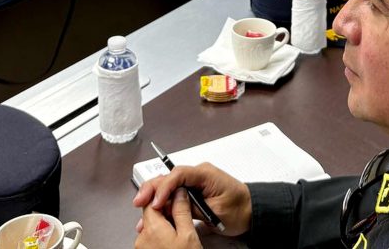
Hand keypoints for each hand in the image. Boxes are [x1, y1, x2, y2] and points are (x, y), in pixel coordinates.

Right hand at [134, 164, 251, 238]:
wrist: (250, 211)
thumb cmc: (238, 209)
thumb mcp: (214, 210)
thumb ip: (191, 207)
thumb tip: (169, 206)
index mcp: (204, 173)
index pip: (178, 174)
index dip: (164, 187)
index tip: (156, 203)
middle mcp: (197, 174)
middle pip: (168, 177)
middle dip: (152, 189)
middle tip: (138, 203)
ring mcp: (193, 183)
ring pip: (167, 186)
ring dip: (153, 198)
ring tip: (142, 213)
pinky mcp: (191, 192)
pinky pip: (173, 195)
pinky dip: (162, 204)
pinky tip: (152, 214)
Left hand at [135, 190, 201, 248]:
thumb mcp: (188, 235)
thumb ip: (182, 212)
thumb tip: (180, 193)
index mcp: (152, 229)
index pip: (151, 201)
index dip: (164, 195)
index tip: (176, 195)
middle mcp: (142, 238)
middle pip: (151, 213)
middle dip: (165, 211)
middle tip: (182, 216)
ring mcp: (142, 247)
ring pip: (152, 226)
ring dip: (164, 224)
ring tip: (180, 232)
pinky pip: (151, 238)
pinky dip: (161, 235)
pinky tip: (173, 241)